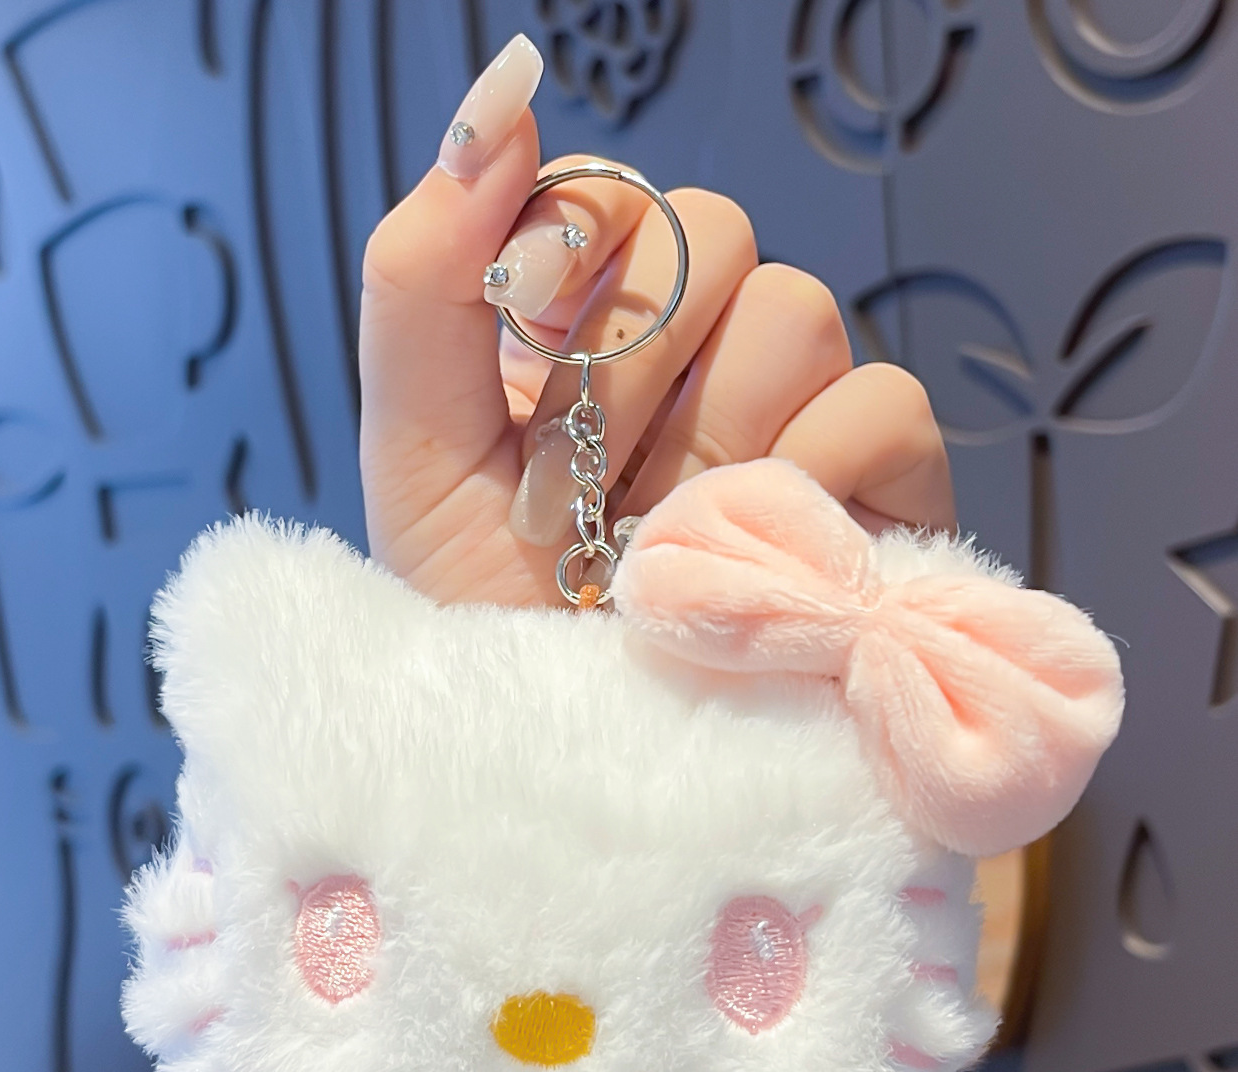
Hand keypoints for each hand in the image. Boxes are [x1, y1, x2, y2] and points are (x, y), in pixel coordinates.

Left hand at [360, 34, 952, 610]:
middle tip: (578, 498)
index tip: (530, 350)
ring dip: (705, 442)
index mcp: (594, 332)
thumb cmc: (483, 614)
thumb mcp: (418, 449)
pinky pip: (881, 404)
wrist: (562, 752)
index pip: (615, 190)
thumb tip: (500, 90)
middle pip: (714, 232)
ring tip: (656, 550)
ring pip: (797, 311)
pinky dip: (805, 482)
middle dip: (626, 371)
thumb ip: (425, 276)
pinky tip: (747, 562)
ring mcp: (796, 414)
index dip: (575, 249)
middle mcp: (703, 354)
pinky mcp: (882, 485)